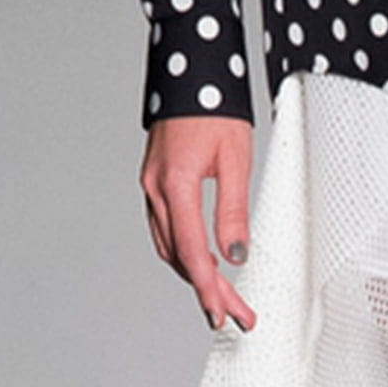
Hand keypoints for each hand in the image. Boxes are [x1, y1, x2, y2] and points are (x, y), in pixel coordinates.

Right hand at [139, 115, 257, 330]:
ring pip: (170, 247)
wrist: (190, 70)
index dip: (208, 288)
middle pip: (180, 257)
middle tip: (233, 316)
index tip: (223, 314)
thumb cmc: (214, 106)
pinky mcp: (155, 182)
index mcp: (175, 184)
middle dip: (207, 290)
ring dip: (195, 275)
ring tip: (223, 298)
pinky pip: (166, 229)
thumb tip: (236, 255)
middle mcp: (156, 189)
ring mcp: (151, 186)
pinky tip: (204, 262)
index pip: (192, 252)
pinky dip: (185, 252)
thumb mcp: (235, 158)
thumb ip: (233, 210)